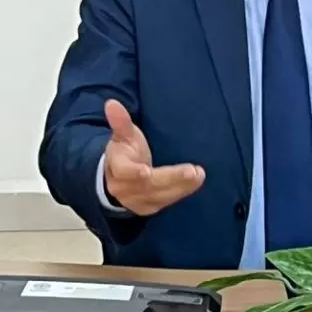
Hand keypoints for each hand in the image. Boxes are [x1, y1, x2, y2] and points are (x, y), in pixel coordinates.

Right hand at [101, 99, 204, 216]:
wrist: (116, 179)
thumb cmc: (124, 152)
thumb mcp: (122, 135)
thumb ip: (120, 121)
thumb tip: (112, 103)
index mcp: (117, 167)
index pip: (124, 171)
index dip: (133, 172)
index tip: (146, 170)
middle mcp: (124, 187)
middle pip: (148, 185)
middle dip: (171, 178)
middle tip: (193, 171)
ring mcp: (136, 200)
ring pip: (160, 195)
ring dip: (181, 186)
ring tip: (199, 175)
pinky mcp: (148, 208)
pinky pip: (166, 201)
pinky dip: (181, 192)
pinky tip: (195, 182)